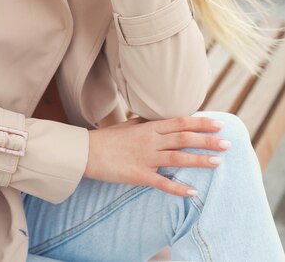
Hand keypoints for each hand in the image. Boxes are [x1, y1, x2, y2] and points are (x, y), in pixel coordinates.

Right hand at [84, 115, 230, 197]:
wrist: (86, 151)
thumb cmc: (107, 138)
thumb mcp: (129, 125)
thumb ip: (148, 123)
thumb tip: (163, 120)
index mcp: (148, 126)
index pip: (180, 122)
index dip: (200, 122)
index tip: (218, 123)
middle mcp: (150, 140)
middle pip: (184, 138)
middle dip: (207, 140)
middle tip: (227, 143)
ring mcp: (145, 157)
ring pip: (177, 158)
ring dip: (199, 160)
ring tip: (218, 162)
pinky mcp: (138, 175)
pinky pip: (161, 182)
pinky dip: (177, 187)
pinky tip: (192, 192)